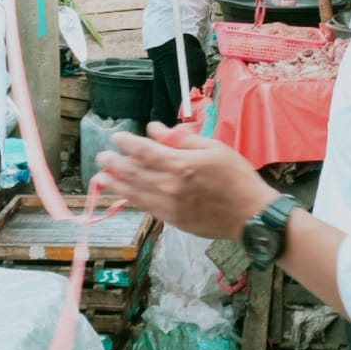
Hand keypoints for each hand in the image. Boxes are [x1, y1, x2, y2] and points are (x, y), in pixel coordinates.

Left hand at [98, 126, 276, 240]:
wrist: (251, 215)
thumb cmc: (237, 177)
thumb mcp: (214, 148)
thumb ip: (182, 139)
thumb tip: (155, 129)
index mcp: (182, 164)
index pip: (145, 151)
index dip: (126, 143)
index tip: (117, 137)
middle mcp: (171, 186)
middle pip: (133, 173)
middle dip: (114, 163)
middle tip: (101, 156)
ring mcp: (170, 206)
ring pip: (134, 193)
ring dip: (115, 184)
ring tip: (100, 178)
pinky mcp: (173, 220)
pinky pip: (146, 208)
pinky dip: (131, 199)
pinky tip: (123, 194)